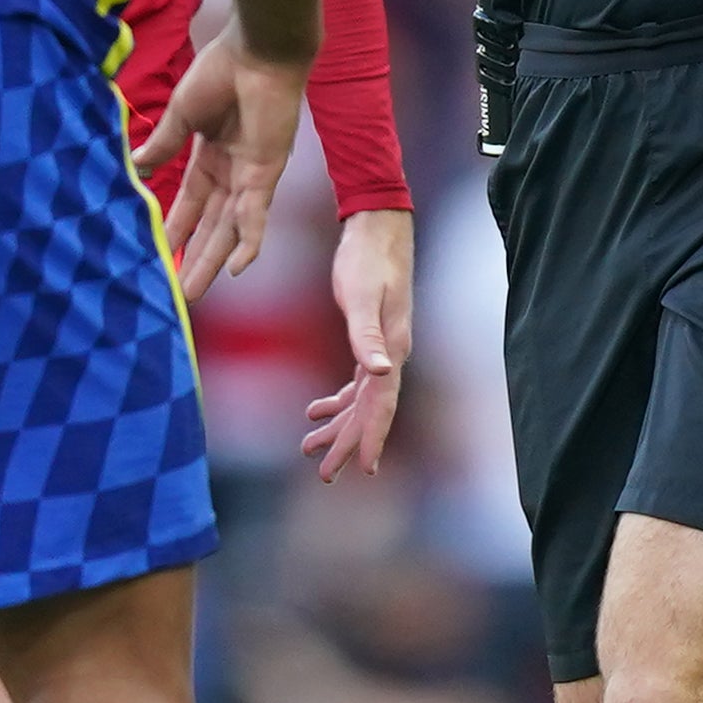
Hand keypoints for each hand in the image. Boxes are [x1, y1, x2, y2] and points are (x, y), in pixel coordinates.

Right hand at [135, 34, 306, 296]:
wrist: (257, 50)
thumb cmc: (220, 71)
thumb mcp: (181, 113)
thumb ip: (164, 143)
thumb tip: (136, 166)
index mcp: (210, 155)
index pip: (189, 203)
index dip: (174, 229)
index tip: (158, 255)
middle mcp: (232, 171)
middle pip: (210, 226)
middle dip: (195, 258)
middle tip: (179, 293)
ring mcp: (251, 175)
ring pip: (230, 230)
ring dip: (213, 260)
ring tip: (193, 291)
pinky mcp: (267, 173)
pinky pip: (256, 215)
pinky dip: (248, 241)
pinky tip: (237, 269)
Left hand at [305, 205, 414, 479]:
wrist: (376, 227)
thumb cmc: (369, 259)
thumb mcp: (363, 296)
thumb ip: (367, 336)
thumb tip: (379, 372)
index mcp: (392, 350)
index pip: (382, 405)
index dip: (372, 437)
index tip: (363, 469)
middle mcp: (390, 355)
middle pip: (370, 411)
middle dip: (347, 443)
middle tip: (324, 475)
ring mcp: (381, 348)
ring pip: (360, 401)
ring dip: (338, 426)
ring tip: (310, 449)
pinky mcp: (368, 338)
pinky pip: (355, 382)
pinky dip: (337, 400)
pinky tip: (316, 410)